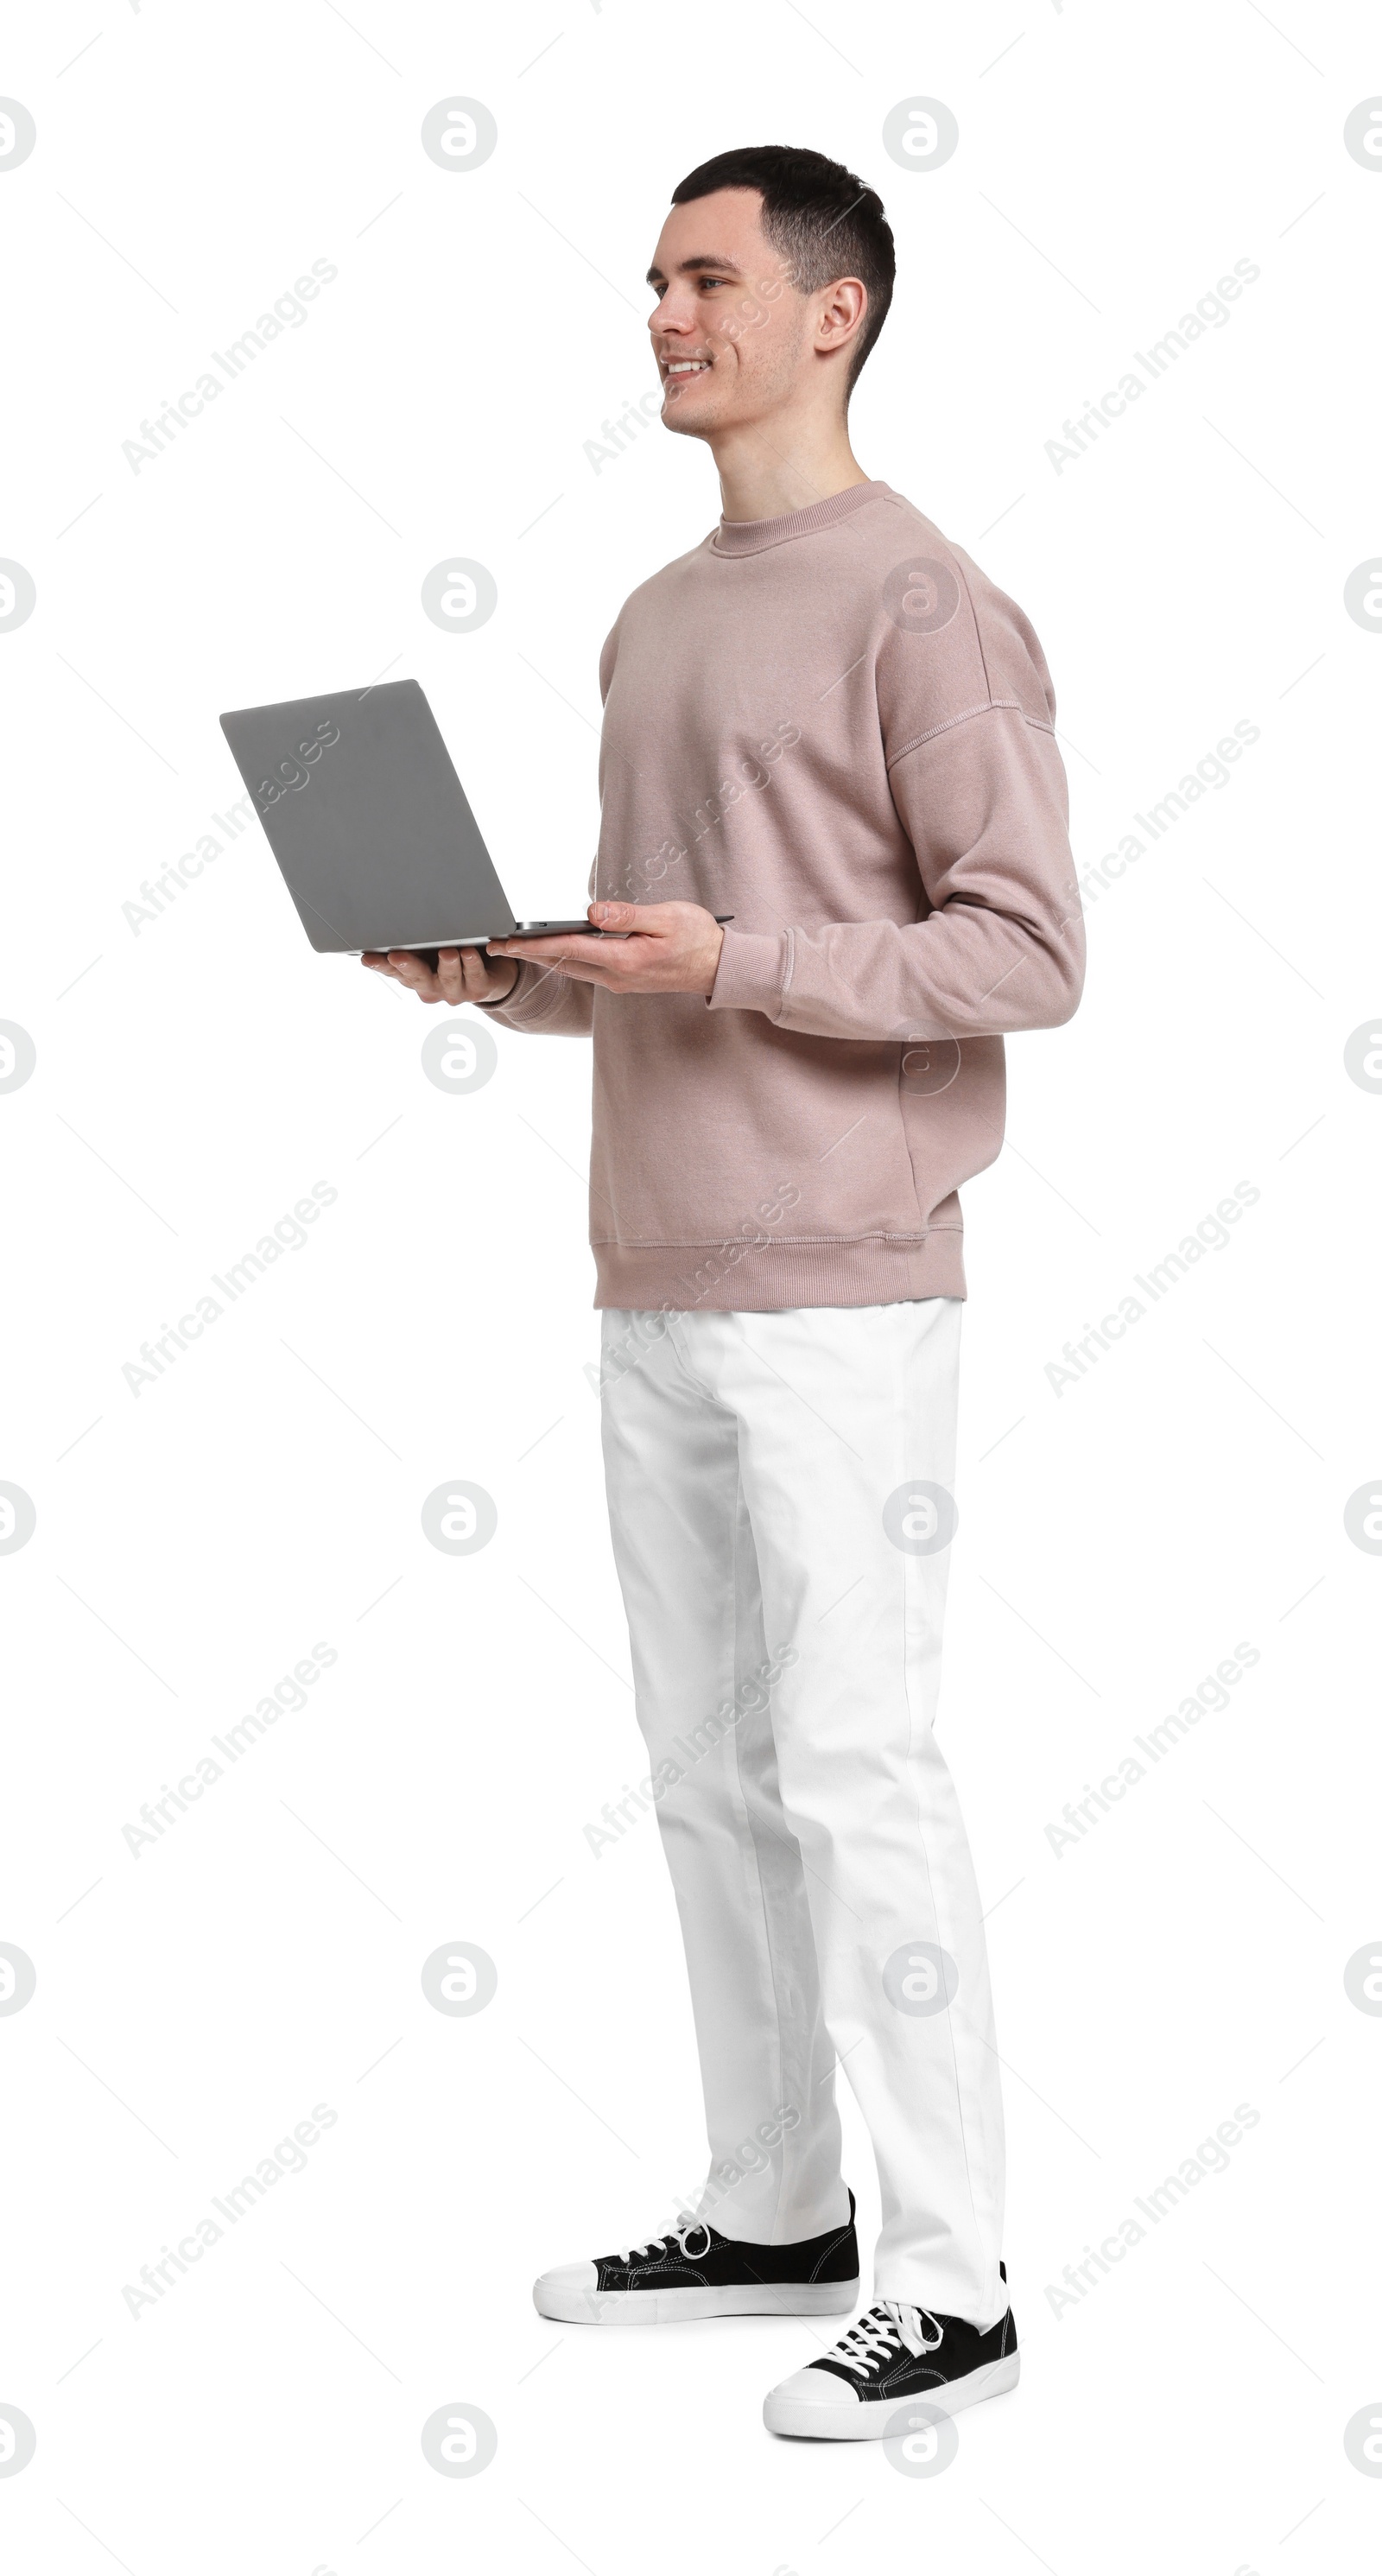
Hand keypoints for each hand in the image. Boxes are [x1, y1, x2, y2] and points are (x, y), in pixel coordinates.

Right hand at [360, 946, 519, 1005]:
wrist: (492, 976)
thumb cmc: (452, 957)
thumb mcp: (428, 951)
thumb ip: (411, 944)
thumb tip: (385, 925)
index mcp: (415, 978)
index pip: (393, 971)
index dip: (380, 965)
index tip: (367, 958)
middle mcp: (432, 988)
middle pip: (417, 977)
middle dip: (407, 966)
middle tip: (397, 956)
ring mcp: (455, 991)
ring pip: (448, 977)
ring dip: (447, 964)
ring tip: (446, 952)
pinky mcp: (479, 989)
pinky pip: (474, 976)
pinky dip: (471, 964)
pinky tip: (469, 953)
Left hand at [488, 902, 723, 994]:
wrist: (720, 967)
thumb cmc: (698, 938)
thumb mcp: (666, 917)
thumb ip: (627, 915)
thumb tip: (592, 912)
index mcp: (624, 959)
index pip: (568, 948)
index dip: (532, 944)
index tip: (505, 941)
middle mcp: (616, 976)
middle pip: (562, 962)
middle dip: (528, 953)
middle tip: (495, 944)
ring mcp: (619, 981)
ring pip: (572, 968)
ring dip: (544, 958)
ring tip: (516, 945)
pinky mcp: (624, 980)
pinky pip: (587, 970)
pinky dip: (565, 959)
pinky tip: (555, 950)